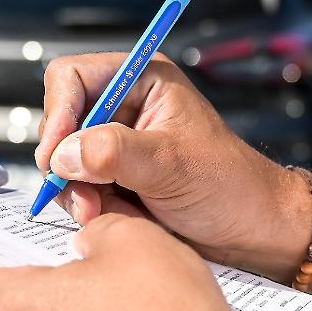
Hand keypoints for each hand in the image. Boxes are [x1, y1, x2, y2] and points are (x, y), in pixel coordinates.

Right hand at [36, 53, 311, 283]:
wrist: (253, 232)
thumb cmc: (231, 186)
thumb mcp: (171, 165)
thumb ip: (113, 153)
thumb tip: (65, 153)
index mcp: (141, 81)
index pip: (71, 78)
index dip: (58, 114)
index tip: (58, 154)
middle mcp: (124, 108)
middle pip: (60, 123)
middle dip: (68, 164)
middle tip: (85, 197)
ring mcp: (116, 146)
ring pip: (64, 162)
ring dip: (78, 192)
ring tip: (106, 212)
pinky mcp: (114, 179)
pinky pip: (77, 190)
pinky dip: (91, 208)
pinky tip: (119, 217)